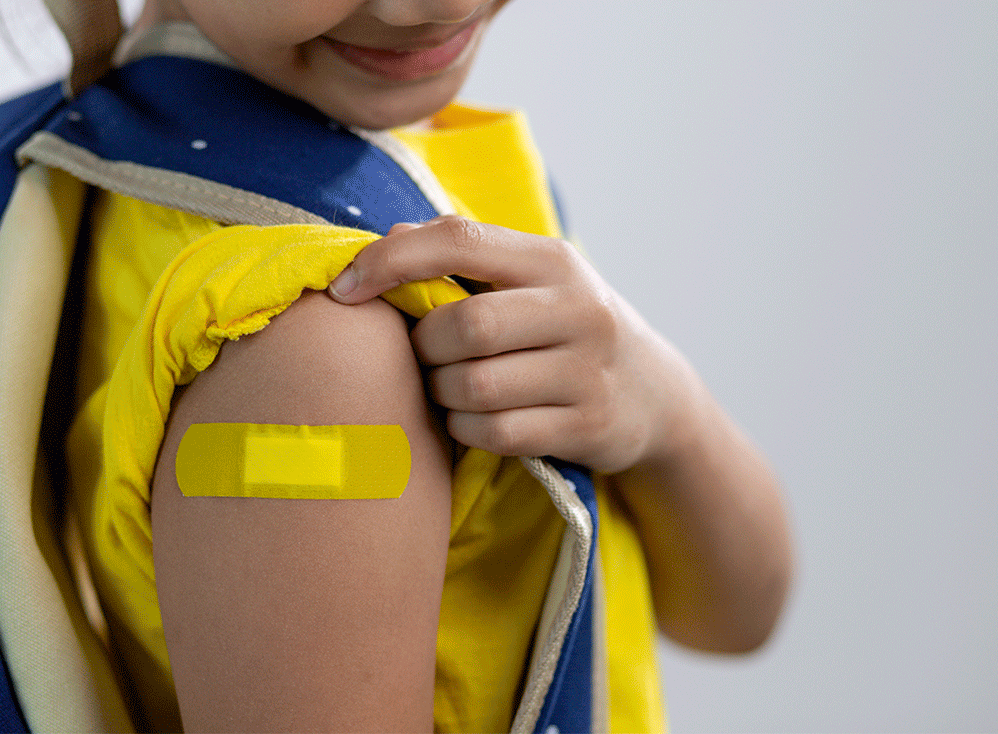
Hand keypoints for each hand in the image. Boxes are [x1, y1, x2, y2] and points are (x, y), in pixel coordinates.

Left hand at [327, 216, 690, 473]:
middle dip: (425, 348)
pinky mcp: (588, 426)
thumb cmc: (563, 327)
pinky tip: (472, 420)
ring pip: (475, 386)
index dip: (389, 261)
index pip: (459, 241)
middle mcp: (576, 309)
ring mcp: (586, 371)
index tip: (344, 289)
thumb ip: (461, 255)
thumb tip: (383, 240)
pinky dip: (466, 429)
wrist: (653, 393)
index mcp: (551, 260)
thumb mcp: (530, 279)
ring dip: (442, 393)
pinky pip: (496, 433)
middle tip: (426, 357)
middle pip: (465, 325)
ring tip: (450, 388)